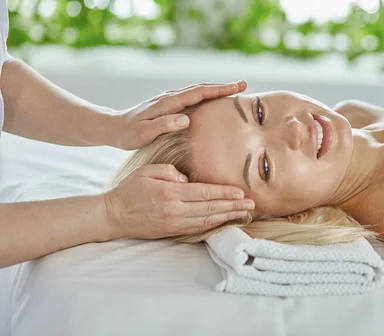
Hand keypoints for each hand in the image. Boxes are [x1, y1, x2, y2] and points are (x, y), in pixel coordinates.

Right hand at [103, 164, 253, 239]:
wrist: (112, 216)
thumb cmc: (129, 190)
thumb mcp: (146, 171)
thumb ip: (169, 172)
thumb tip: (187, 179)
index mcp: (170, 194)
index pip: (204, 193)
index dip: (224, 193)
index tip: (241, 192)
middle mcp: (175, 211)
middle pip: (210, 209)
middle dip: (233, 206)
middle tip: (251, 204)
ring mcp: (174, 223)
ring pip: (207, 221)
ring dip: (228, 217)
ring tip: (244, 213)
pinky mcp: (172, 231)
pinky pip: (198, 228)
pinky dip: (214, 225)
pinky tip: (225, 220)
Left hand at [110, 81, 247, 149]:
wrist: (113, 128)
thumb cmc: (128, 134)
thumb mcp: (143, 133)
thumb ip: (163, 125)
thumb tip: (185, 119)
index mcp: (168, 102)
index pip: (199, 92)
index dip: (219, 90)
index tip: (237, 88)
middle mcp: (171, 97)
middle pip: (202, 88)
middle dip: (224, 86)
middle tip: (244, 85)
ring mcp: (171, 100)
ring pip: (198, 91)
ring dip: (217, 89)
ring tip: (235, 91)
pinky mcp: (170, 105)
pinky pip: (193, 97)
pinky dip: (208, 95)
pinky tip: (214, 100)